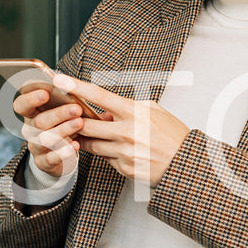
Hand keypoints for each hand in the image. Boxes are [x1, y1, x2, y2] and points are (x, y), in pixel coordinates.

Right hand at [13, 87, 89, 177]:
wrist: (59, 155)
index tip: (46, 92)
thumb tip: (71, 84)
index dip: (30, 98)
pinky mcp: (44, 162)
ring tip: (79, 123)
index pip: (21, 105)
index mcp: (30, 114)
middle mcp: (29, 130)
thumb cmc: (61, 124)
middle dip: (58, 114)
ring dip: (63, 130)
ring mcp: (35, 147)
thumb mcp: (59, 111)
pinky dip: (64, 152)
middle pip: (38, 122)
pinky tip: (76, 145)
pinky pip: (52, 158)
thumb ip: (61, 99)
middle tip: (77, 108)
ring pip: (45, 139)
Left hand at [54, 74, 188, 186]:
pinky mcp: (124, 168)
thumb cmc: (173, 135)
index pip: (99, 96)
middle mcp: (127, 132)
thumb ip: (129, 107)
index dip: (77, 87)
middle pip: (86, 125)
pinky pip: (105, 159)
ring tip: (88, 134)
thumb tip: (106, 112)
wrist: (186, 164)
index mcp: (135, 112)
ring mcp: (124, 152)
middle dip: (74, 122)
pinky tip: (118, 150)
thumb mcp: (154, 111)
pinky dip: (106, 154)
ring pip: (91, 145)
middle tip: (67, 118)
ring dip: (87, 139)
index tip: (60, 79)